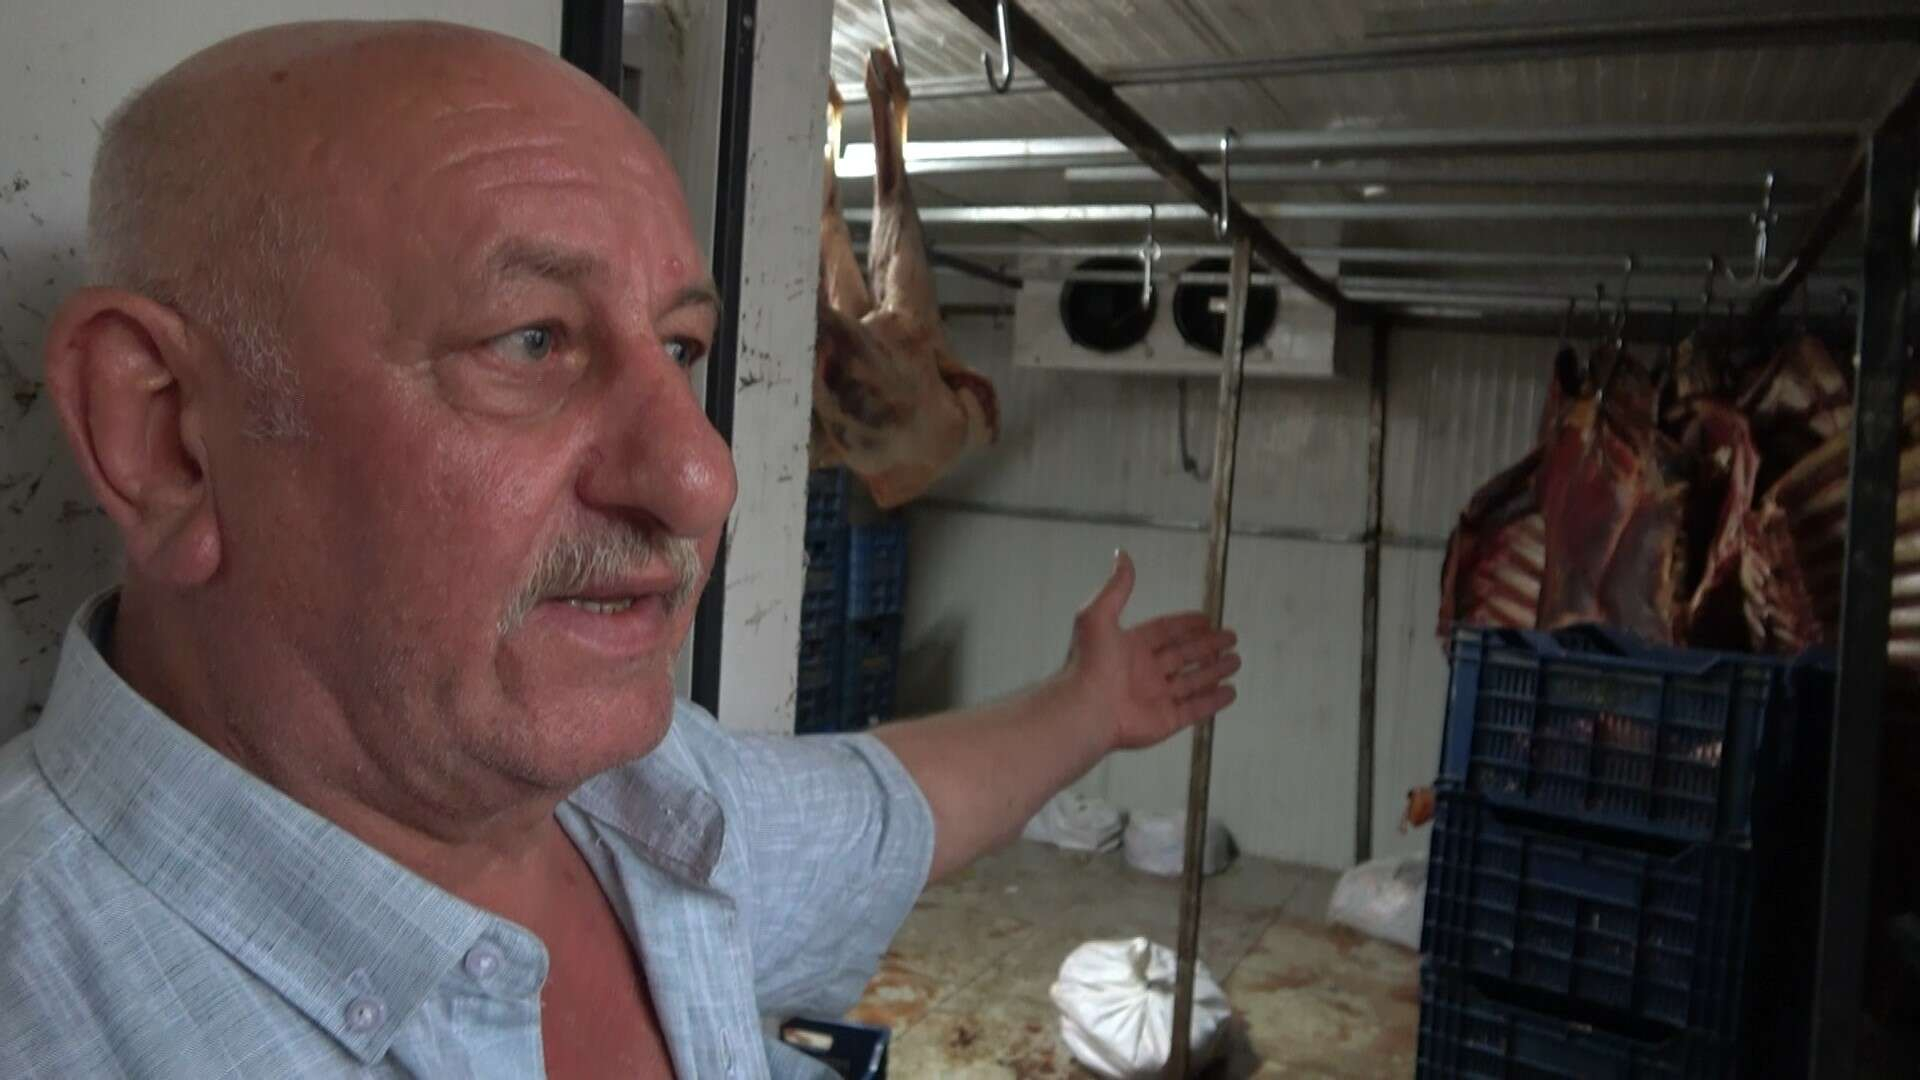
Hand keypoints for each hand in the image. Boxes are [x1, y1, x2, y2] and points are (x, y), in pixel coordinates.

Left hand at [1063, 550, 1240, 751]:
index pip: (1165, 631)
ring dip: (1215, 670)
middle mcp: (1144, 671)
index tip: (1206, 618)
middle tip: (1231, 638)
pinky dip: (1214, 701)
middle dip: (1208, 646)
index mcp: (1130, 647)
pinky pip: (1195, 709)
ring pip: (1193, 681)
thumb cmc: (1089, 662)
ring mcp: (1156, 697)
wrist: (1085, 708)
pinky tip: (1231, 692)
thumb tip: (1121, 554)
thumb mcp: (1098, 615)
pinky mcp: (1166, 720)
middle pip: (1183, 655)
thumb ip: (1116, 587)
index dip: (1185, 624)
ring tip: (1236, 660)